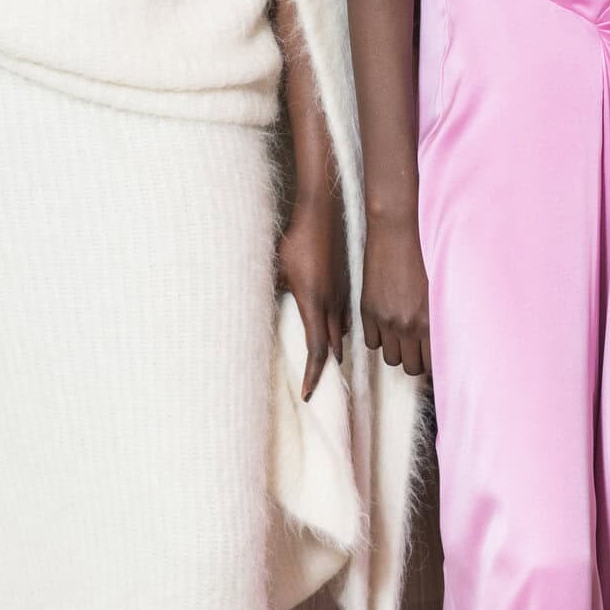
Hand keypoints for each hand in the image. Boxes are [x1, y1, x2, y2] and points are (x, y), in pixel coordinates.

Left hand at [278, 188, 348, 400]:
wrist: (322, 215)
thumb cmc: (296, 240)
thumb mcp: (277, 267)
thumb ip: (273, 289)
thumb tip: (264, 303)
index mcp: (313, 303)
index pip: (316, 349)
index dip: (313, 375)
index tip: (307, 394)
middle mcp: (331, 305)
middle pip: (332, 348)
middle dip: (324, 370)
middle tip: (315, 388)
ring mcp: (341, 295)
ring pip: (341, 333)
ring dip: (332, 350)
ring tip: (322, 364)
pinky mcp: (346, 286)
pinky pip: (344, 317)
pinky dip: (337, 331)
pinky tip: (330, 330)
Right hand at [361, 211, 429, 378]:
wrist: (398, 230)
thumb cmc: (427, 253)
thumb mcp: (442, 288)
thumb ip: (442, 317)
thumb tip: (444, 339)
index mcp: (431, 322)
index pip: (433, 364)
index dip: (433, 362)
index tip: (432, 355)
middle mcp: (408, 326)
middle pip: (411, 367)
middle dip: (416, 359)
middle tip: (419, 346)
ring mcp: (386, 319)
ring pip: (391, 358)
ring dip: (397, 350)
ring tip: (403, 335)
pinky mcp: (368, 310)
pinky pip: (371, 342)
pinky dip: (378, 338)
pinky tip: (386, 324)